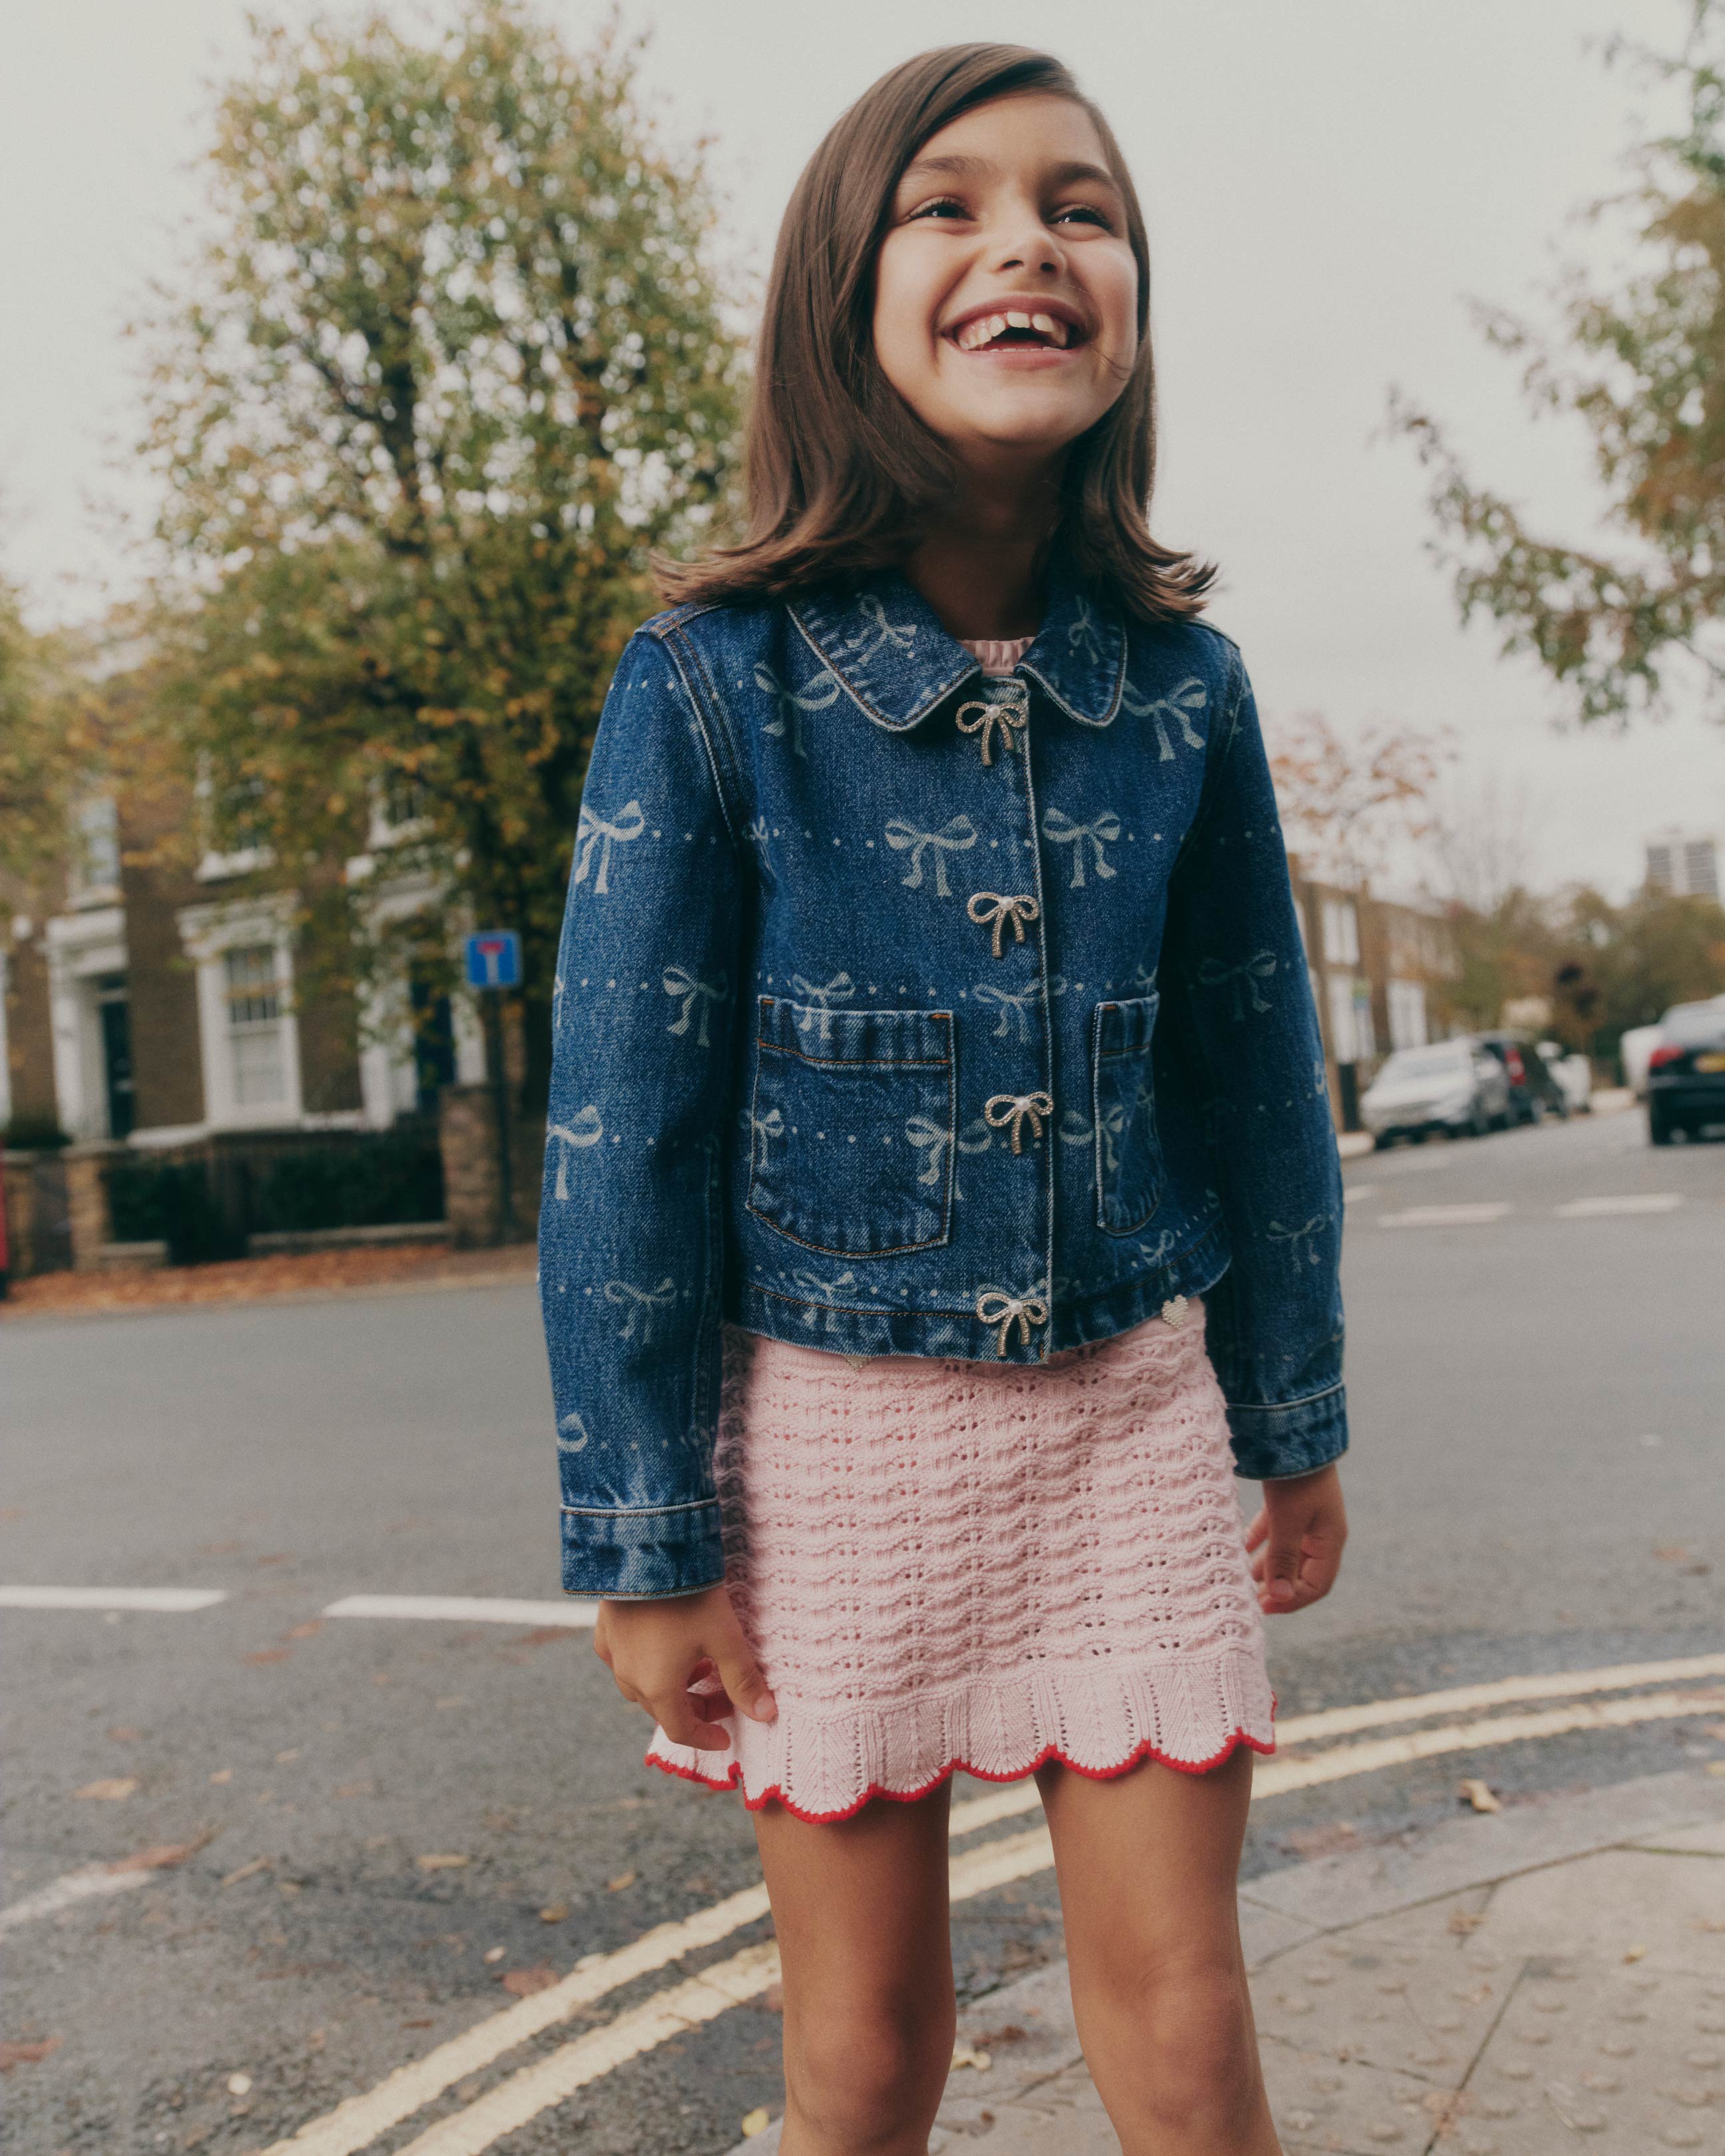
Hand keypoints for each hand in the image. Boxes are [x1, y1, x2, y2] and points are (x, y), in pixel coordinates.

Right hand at [592, 1583, 776, 1751]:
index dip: (705, 1737)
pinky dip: (646, 1665)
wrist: (646, 1549)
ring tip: (699, 1667)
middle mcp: (629, 1677)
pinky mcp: (605, 1629)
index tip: (725, 1736)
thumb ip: (743, 1679)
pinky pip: (623, 1661)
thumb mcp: (725, 1638)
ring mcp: (613, 1653)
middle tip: (723, 1695)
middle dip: (695, 1709)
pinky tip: (661, 1647)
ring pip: (642, 1687)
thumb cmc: (689, 1597)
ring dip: (672, 1687)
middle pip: (663, 1709)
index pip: (681, 1730)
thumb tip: (766, 1713)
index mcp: (657, 1688)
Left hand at [1245, 1462, 1346, 1615]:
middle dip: (1277, 1587)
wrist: (1294, 1430)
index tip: (1262, 1607)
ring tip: (1241, 1581)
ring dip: (1265, 1567)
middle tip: (1248, 1600)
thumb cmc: (1296, 1479)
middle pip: (1301, 1572)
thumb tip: (1279, 1597)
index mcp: (1330, 1541)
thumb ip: (1282, 1558)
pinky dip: (1259, 1542)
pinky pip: (1275, 1532)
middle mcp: (1321, 1533)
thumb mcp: (1287, 1521)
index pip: (1317, 1586)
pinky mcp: (1289, 1504)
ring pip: (1285, 1553)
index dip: (1292, 1601)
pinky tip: (1240, 1549)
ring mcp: (1306, 1518)